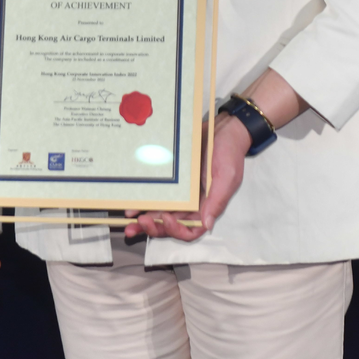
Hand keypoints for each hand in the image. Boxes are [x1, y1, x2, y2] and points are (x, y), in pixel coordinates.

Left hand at [127, 113, 248, 241]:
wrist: (223, 128)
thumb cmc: (230, 152)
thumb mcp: (227, 177)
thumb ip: (217, 201)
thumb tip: (208, 224)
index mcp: (207, 206)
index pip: (191, 230)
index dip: (176, 230)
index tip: (165, 219)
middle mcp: (192, 203)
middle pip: (171, 225)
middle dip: (154, 228)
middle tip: (139, 223)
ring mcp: (181, 193)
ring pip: (161, 212)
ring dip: (145, 220)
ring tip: (128, 221)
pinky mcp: (172, 181)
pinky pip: (157, 193)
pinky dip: (144, 201)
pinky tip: (131, 203)